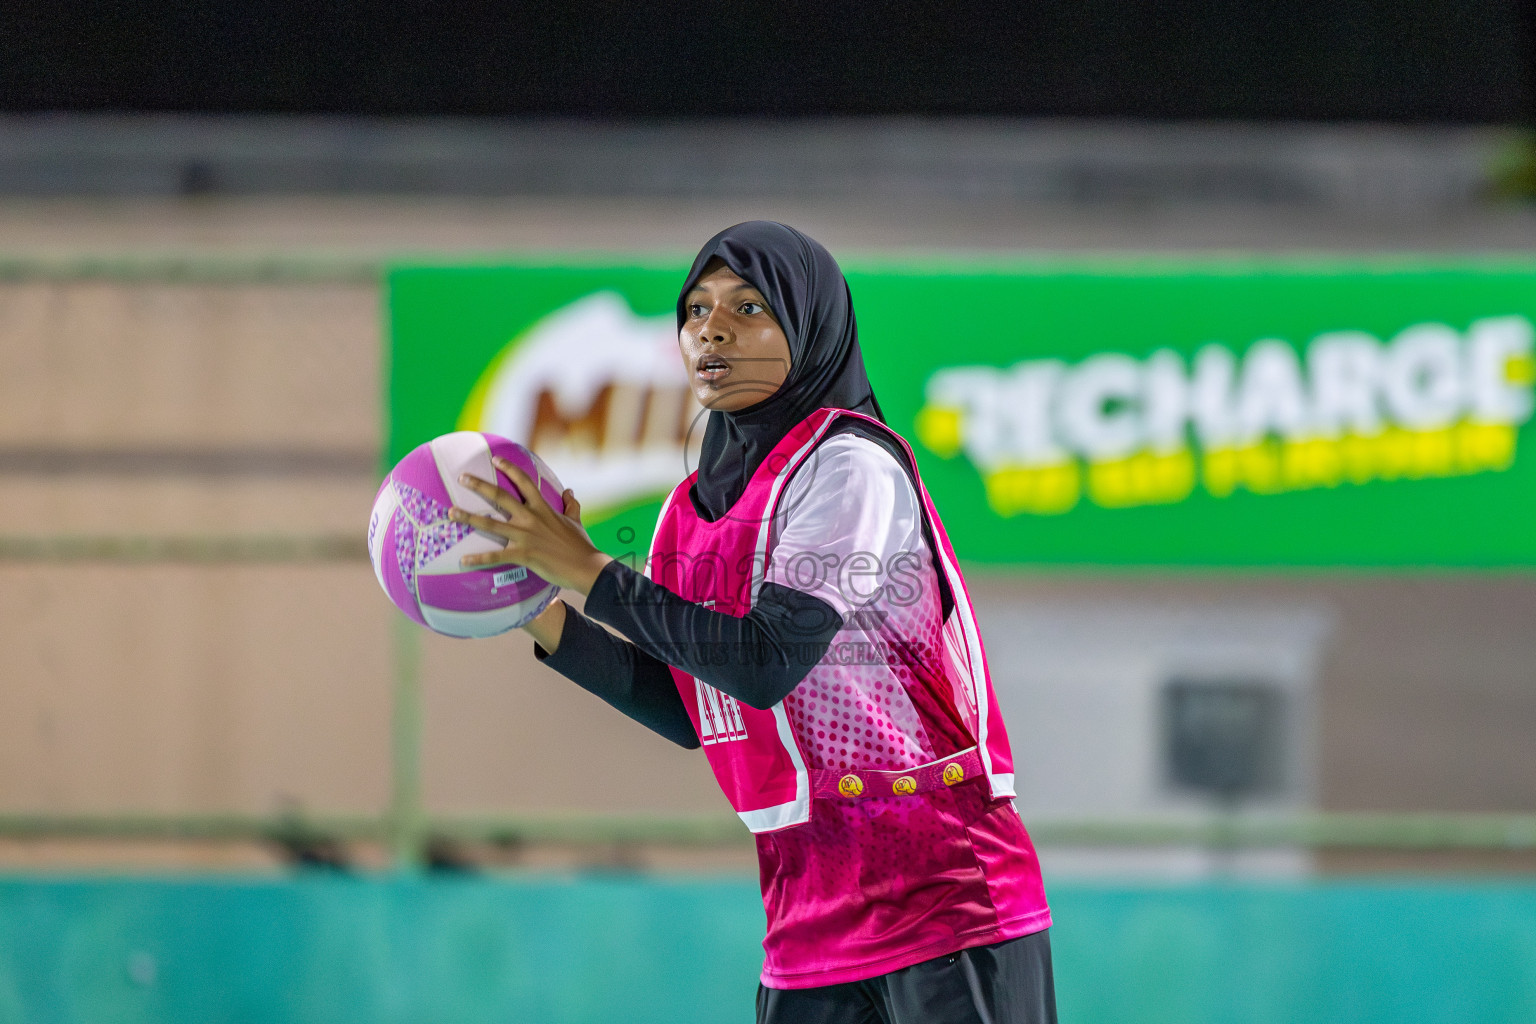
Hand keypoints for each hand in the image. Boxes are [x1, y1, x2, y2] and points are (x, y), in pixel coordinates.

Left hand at [448, 458, 612, 595]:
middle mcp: (530, 518)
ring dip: (469, 518)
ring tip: (451, 512)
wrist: (586, 567)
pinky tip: (464, 561)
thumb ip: (571, 506)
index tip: (495, 459)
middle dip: (479, 486)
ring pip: (491, 524)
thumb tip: (570, 492)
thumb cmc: (581, 545)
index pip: (525, 482)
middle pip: (501, 497)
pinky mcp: (523, 555)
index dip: (510, 469)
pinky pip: (496, 556)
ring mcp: (525, 536)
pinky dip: (478, 559)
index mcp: (543, 509)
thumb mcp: (576, 521)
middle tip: (462, 477)